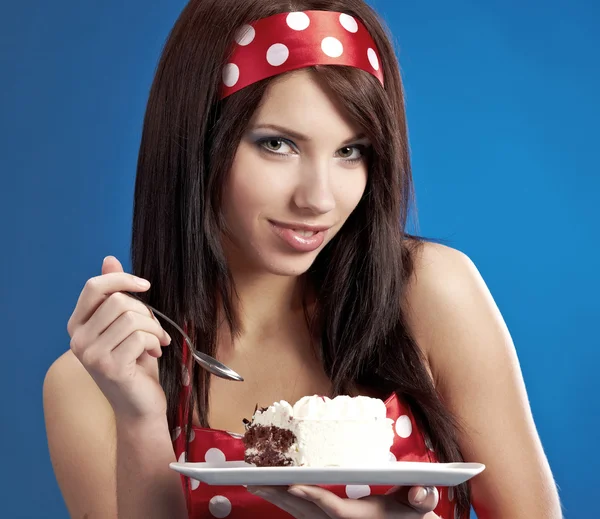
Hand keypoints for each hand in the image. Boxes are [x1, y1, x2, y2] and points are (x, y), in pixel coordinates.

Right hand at [67, 256, 171, 421]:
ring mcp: (90, 355)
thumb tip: (109, 259)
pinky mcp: (108, 367)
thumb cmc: (135, 364)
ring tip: (156, 343)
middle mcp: (78, 340)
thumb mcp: (126, 325)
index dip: (122, 280)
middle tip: (154, 331)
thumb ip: (116, 295)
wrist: (140, 406)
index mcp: (78, 325)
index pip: (94, 287)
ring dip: (153, 329)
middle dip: (146, 313)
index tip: (145, 285)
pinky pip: (139, 337)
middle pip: (118, 301)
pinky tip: (154, 354)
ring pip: (131, 318)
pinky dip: (155, 342)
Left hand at [247, 484, 439, 517]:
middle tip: (256, 480)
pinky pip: (304, 516)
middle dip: (281, 496)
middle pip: (306, 512)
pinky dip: (288, 505)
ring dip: (278, 499)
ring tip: (256, 483)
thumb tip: (418, 492)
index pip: (334, 508)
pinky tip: (274, 492)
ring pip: (301, 515)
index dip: (313, 498)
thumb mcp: (419, 506)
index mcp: (362, 518)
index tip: (293, 486)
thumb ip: (421, 497)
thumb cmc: (410, 515)